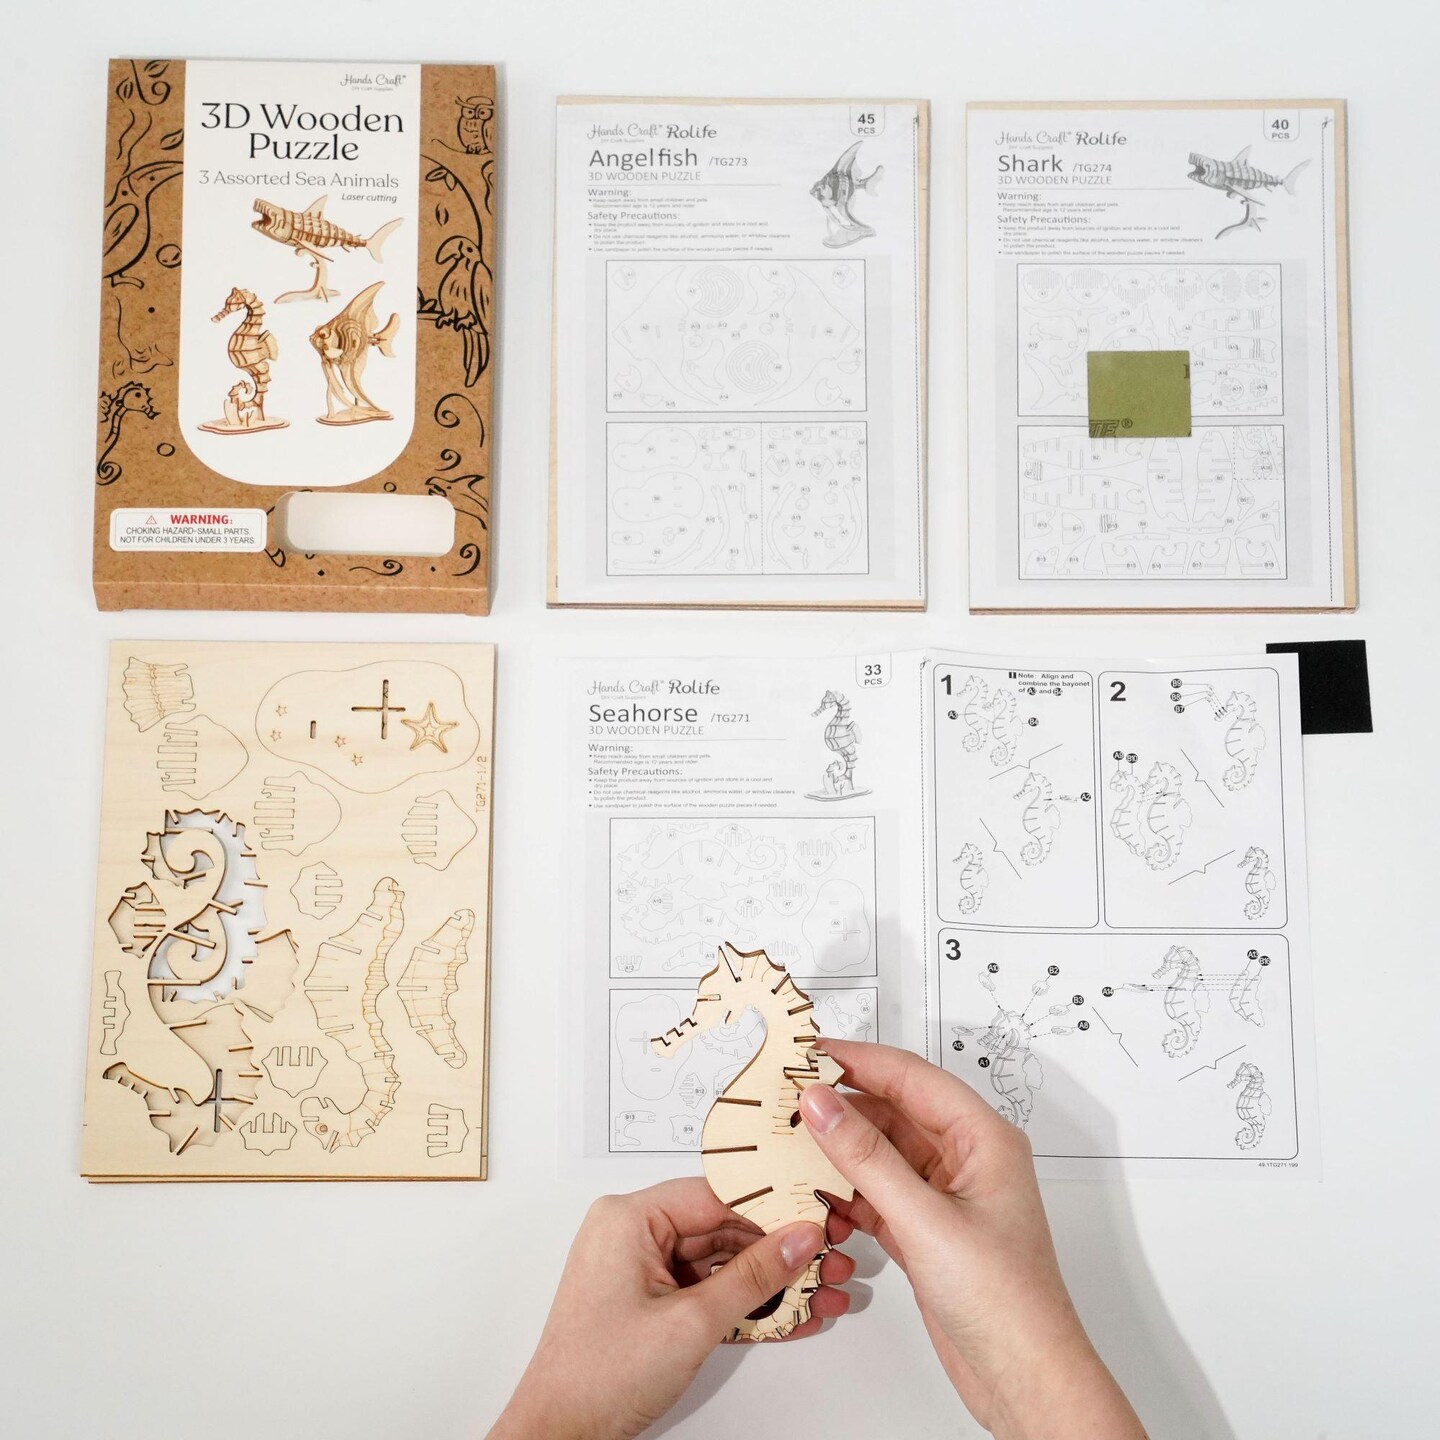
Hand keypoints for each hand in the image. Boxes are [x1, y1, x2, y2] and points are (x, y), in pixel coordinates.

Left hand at [488, 1178, 852, 1439]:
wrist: (560, 1436)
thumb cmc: (597, 1376)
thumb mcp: (691, 1323)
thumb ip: (753, 1276)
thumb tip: (799, 1237)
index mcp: (629, 1218)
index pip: (716, 1195)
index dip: (772, 1207)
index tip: (818, 1215)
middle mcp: (633, 1234)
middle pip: (723, 1228)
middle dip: (780, 1250)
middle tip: (830, 1259)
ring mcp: (642, 1270)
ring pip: (722, 1263)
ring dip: (771, 1282)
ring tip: (822, 1290)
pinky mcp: (652, 1303)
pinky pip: (707, 1290)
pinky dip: (745, 1305)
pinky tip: (791, 1314)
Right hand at [799, 1040, 1145, 1439]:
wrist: (1025, 1380)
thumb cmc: (1005, 1301)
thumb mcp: (926, 1220)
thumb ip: (866, 1157)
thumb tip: (820, 1102)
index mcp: (983, 1137)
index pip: (911, 1076)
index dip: (858, 1059)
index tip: (807, 1053)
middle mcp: (966, 1158)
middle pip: (894, 1110)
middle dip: (842, 1104)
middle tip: (786, 1098)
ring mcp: (945, 1195)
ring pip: (882, 1153)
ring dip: (840, 1150)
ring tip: (790, 1143)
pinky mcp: (927, 1230)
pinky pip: (879, 1192)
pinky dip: (848, 1192)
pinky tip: (816, 1193)